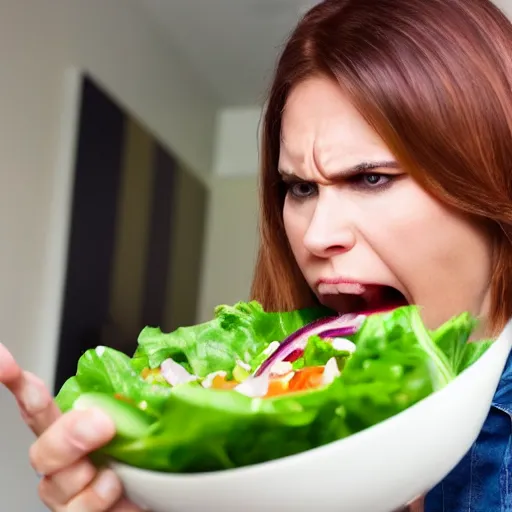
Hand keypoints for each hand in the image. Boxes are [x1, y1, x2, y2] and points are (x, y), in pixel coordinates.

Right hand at [0, 343, 143, 510]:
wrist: (158, 501)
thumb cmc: (149, 463)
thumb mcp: (146, 426)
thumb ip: (143, 402)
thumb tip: (158, 373)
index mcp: (74, 432)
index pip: (39, 408)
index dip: (19, 385)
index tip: (5, 361)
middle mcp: (63, 462)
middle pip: (42, 449)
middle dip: (68, 435)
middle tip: (102, 425)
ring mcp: (67, 493)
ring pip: (56, 483)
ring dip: (84, 474)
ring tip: (112, 471)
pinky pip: (75, 511)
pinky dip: (95, 498)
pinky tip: (113, 487)